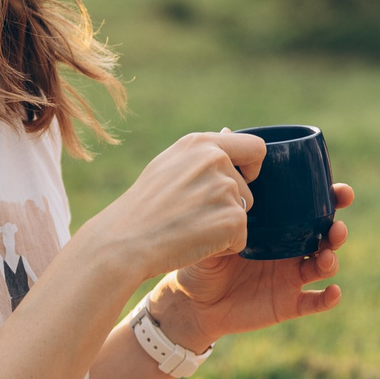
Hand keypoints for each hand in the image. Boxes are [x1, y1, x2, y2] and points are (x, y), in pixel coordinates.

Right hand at [78, 130, 265, 282]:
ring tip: (187, 227)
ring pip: (242, 214)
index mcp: (201, 143)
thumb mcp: (168, 165)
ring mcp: (226, 188)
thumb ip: (203, 153)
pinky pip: (240, 239)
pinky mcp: (233, 218)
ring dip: (222, 226)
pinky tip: (193, 241)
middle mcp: (217, 160)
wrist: (125, 241)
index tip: (240, 180)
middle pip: (247, 188)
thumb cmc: (143, 207)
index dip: (252, 167)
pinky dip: (221, 247)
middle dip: (228, 205)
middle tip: (189, 214)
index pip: (254, 147)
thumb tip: (231, 131)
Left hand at [152, 183, 354, 346]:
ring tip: (326, 257)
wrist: (190, 298)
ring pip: (325, 265)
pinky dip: (328, 297)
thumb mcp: (210, 214)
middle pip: (328, 236)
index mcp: (282, 226)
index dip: (335, 200)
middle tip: (337, 225)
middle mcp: (293, 249)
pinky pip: (316, 301)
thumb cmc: (203, 252)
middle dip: (339, 229)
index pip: (315, 208)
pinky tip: (331, 292)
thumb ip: (222, 179)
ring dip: (332, 259)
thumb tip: (226, 130)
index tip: (342, 192)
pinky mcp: (288, 303)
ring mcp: (292, 276)